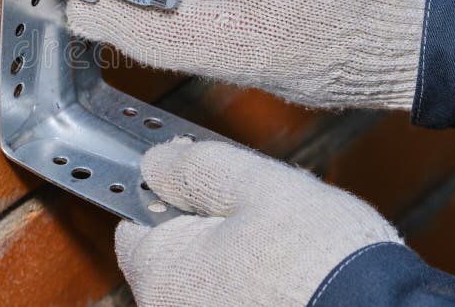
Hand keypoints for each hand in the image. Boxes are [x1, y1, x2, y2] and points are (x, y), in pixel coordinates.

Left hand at [116, 138, 400, 305]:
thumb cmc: (320, 260)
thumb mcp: (253, 184)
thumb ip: (194, 166)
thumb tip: (155, 161)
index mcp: (163, 270)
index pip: (134, 220)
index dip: (167, 189)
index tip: (197, 177)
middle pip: (173, 251)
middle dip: (206, 222)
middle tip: (255, 205)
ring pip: (207, 277)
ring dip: (233, 254)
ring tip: (283, 239)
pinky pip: (232, 299)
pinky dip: (251, 284)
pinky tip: (290, 270)